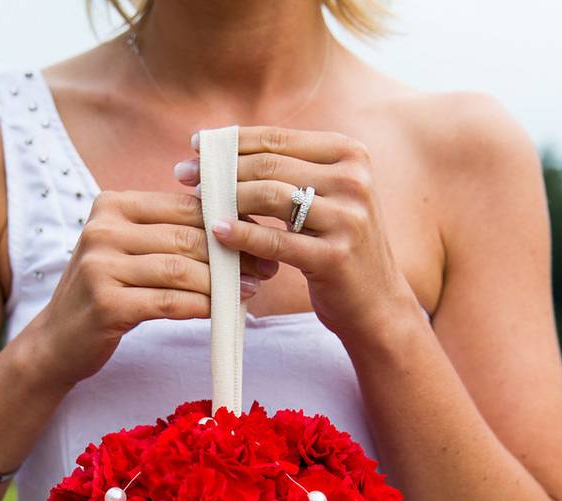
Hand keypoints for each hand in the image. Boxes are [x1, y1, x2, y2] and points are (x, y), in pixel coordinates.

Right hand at [31, 190, 278, 385]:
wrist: (57, 340)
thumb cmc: (107, 291)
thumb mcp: (130, 250)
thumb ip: (171, 233)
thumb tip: (239, 223)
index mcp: (111, 205)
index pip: (183, 206)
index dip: (227, 221)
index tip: (260, 237)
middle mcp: (101, 229)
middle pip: (185, 236)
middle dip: (233, 253)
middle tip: (266, 268)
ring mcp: (100, 266)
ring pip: (181, 269)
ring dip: (223, 283)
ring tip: (251, 290)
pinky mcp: (106, 303)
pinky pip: (169, 301)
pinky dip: (202, 306)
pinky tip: (222, 310)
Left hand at [175, 125, 419, 344]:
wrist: (375, 301)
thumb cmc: (336, 243)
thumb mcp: (324, 196)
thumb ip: (286, 168)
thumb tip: (220, 146)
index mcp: (350, 154)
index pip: (278, 137)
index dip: (232, 140)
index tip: (195, 146)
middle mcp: (353, 180)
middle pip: (269, 165)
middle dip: (220, 168)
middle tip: (185, 176)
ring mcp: (348, 218)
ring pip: (269, 196)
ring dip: (225, 198)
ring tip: (198, 204)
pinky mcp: (335, 256)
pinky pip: (274, 240)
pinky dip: (240, 234)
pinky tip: (215, 232)